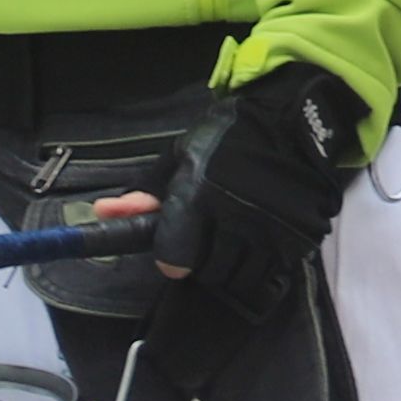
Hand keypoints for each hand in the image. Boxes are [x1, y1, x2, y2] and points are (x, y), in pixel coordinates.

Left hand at [151, 63, 372, 310]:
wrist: (293, 123)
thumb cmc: (229, 137)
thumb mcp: (182, 155)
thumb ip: (146, 192)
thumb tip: (102, 212)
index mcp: (199, 193)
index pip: (174, 256)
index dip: (171, 258)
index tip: (175, 253)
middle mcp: (234, 215)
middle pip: (207, 271)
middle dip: (202, 260)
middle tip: (209, 239)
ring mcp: (269, 230)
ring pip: (239, 278)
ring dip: (232, 267)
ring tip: (234, 242)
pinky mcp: (297, 240)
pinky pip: (270, 274)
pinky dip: (261, 265)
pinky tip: (259, 242)